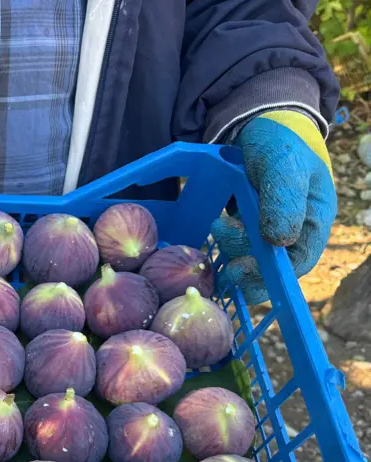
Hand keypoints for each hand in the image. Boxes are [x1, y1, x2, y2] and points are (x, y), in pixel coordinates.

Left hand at [211, 111, 336, 304]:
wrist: (260, 125)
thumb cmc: (280, 142)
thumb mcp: (284, 164)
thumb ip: (284, 199)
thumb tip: (277, 240)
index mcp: (313, 219)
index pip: (298, 262)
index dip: (270, 274)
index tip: (241, 269)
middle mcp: (293, 229)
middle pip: (271, 266)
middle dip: (245, 264)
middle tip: (222, 244)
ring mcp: (269, 228)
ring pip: (251, 257)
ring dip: (231, 252)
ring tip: (217, 226)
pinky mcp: (248, 224)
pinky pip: (237, 246)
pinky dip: (223, 247)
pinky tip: (210, 241)